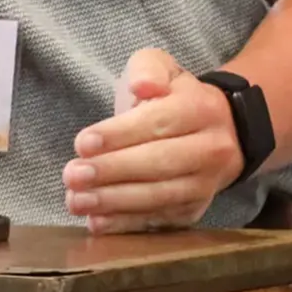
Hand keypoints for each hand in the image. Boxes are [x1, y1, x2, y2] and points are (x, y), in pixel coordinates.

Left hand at [62, 48, 243, 234]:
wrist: (218, 129)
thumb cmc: (174, 96)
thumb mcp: (161, 66)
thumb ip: (148, 69)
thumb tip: (143, 86)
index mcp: (200, 109)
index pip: (158, 123)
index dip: (119, 135)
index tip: (82, 144)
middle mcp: (210, 149)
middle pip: (158, 164)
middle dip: (111, 171)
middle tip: (72, 175)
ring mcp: (205, 184)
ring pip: (159, 197)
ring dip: (114, 202)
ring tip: (77, 201)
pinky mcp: (194, 211)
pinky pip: (159, 220)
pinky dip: (126, 224)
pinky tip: (97, 222)